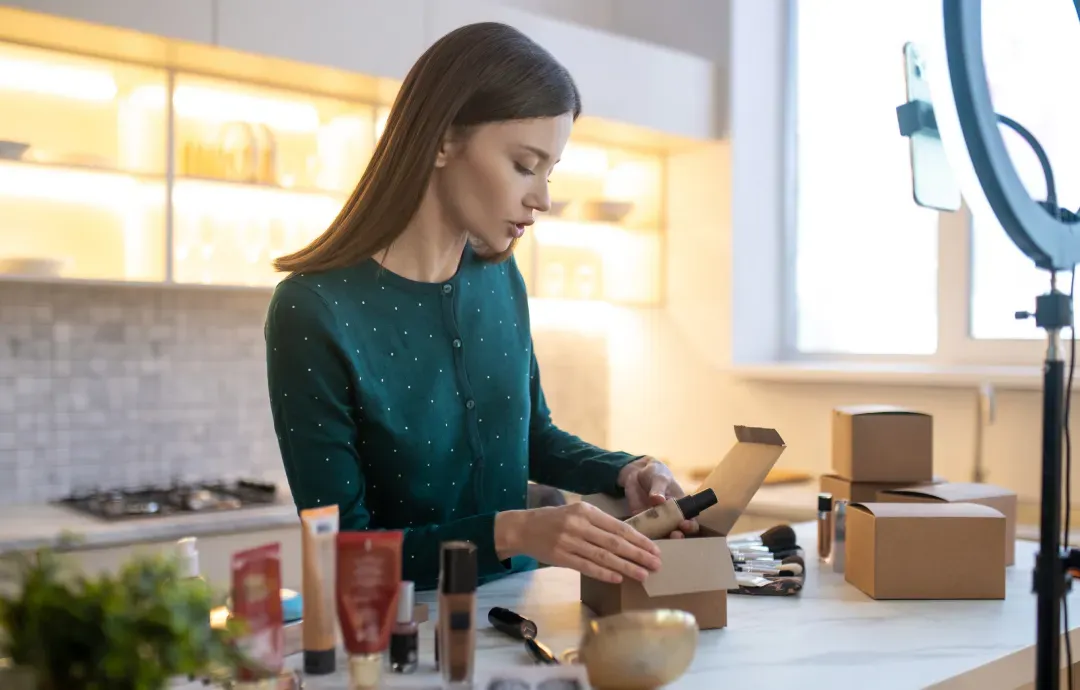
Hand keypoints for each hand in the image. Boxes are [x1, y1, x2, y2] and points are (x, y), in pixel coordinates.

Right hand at [494, 503, 662, 583]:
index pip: (619, 527)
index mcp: (586, 511)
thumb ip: (598, 524)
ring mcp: (568, 541)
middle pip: (614, 542)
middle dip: (638, 554)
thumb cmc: (554, 520)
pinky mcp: (560, 557)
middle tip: (656, 564)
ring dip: (625, 567)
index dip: (639, 539)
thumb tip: (628, 539)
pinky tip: (618, 578)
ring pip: (603, 556)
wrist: (523, 528)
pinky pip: (586, 567)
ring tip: (642, 574)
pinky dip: (604, 573)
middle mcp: (579, 525)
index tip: (655, 549)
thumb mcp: (577, 513)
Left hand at [618, 456, 699, 538]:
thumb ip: (658, 488)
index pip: (690, 521)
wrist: (637, 473)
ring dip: (660, 539)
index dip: (690, 526)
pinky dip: (642, 536)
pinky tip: (640, 538)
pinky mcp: (641, 521)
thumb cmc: (655, 474)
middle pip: (677, 532)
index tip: (684, 524)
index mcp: (680, 507)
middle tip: (674, 535)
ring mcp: (656, 521)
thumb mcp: (659, 478)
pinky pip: (644, 532)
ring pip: (661, 535)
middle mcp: (670, 518)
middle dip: (677, 536)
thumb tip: (657, 499)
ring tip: (659, 540)